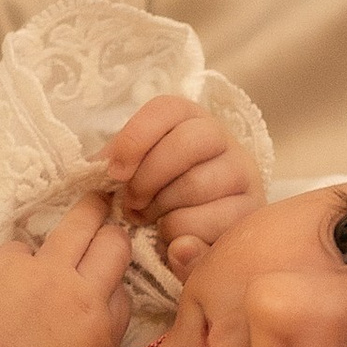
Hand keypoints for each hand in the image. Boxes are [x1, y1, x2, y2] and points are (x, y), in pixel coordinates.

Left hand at [104, 92, 259, 271]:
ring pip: (195, 184)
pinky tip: (173, 237)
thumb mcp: (139, 170)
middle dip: (147, 179)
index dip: (135, 137)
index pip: (165, 109)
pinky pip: (209, 220)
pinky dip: (181, 232)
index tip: (114, 172)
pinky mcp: (250, 209)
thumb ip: (119, 163)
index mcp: (189, 119)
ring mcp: (242, 171)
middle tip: (131, 204)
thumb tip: (97, 166)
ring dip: (161, 209)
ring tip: (151, 220)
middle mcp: (222, 138)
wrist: (206, 230)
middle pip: (184, 143)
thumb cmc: (163, 193)